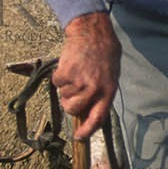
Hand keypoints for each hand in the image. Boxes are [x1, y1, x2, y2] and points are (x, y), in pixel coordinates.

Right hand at [53, 10, 119, 139]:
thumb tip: (90, 111)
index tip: (79, 137)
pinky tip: (69, 65)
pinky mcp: (66, 72)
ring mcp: (80, 81)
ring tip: (76, 71)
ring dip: (66, 86)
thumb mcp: (111, 75)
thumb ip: (102, 93)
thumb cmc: (104, 52)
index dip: (87, 130)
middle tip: (73, 91)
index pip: (98, 118)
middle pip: (73, 109)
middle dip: (69, 104)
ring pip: (63, 96)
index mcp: (108, 91)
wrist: (92, 31)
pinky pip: (56, 83)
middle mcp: (94, 88)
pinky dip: (59, 76)